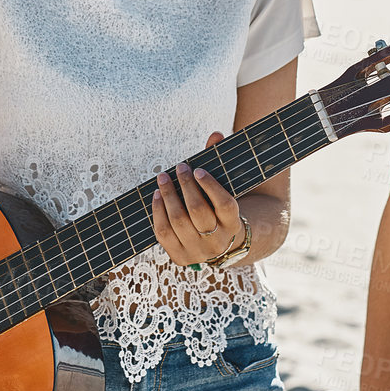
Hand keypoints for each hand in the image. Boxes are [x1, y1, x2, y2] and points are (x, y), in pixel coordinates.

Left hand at [150, 134, 240, 267]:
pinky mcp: (179, 256)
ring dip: (168, 195)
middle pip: (198, 211)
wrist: (216, 244)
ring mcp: (197, 251)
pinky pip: (163, 232)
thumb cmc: (217, 208)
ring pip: (178, 220)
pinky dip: (157, 210)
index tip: (197, 169)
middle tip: (179, 167)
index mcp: (233, 224)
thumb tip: (216, 134)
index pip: (224, 204)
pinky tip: (156, 195)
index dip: (210, 185)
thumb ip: (219, 162)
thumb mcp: (223, 189)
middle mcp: (218, 241)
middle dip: (185, 185)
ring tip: (163, 177)